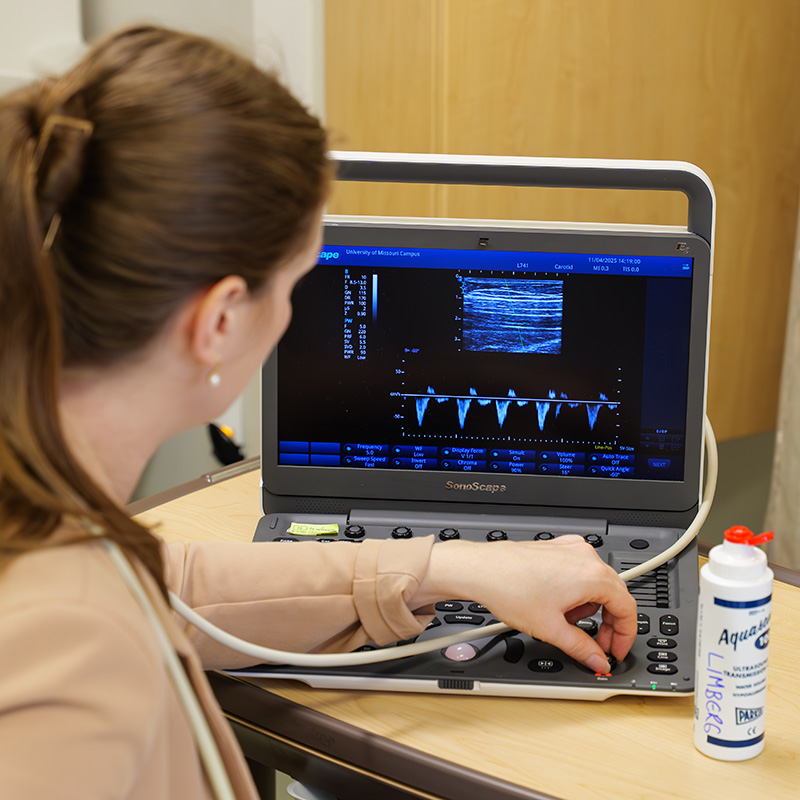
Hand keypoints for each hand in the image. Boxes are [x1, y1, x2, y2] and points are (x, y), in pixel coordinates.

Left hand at [413, 536, 636, 673]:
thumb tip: (597, 659)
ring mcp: (570, 549)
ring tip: (561, 620)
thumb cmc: (509, 589)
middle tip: (596, 644)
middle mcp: (585, 557)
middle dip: (607, 624)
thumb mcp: (551, 629)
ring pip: (594, 584)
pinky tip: (554, 604)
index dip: (625, 636)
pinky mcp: (555, 549)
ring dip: (586, 608)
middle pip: (613, 595)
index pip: (628, 608)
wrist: (481, 569)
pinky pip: (577, 572)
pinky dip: (573, 591)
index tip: (616, 650)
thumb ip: (581, 648)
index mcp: (592, 575)